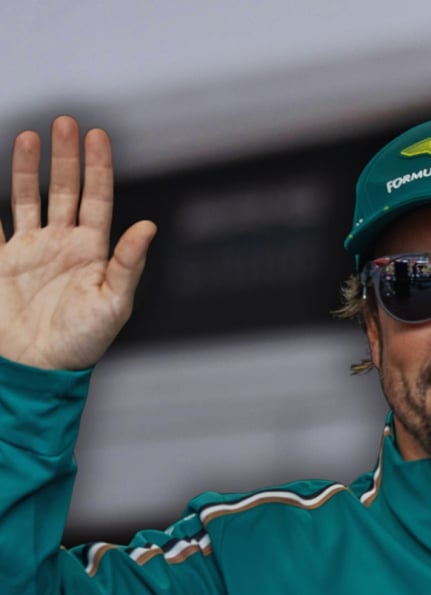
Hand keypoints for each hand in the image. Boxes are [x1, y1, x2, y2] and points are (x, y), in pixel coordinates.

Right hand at [0, 116, 155, 370]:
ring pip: (28, 198)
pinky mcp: (1, 261)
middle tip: (66, 122)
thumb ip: (129, 263)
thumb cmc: (83, 341)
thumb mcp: (114, 303)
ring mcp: (30, 250)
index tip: (97, 135)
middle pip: (65, 190)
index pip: (97, 199)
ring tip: (31, 136)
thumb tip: (149, 225)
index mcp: (93, 251)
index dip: (98, 167)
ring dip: (29, 168)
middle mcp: (63, 244)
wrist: (37, 368)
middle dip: (66, 158)